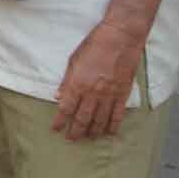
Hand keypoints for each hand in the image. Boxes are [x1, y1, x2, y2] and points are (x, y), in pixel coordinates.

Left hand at [51, 21, 143, 140]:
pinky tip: (109, 132)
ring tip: (88, 138)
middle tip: (71, 139)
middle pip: (83, 118)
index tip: (55, 129)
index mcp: (78, 83)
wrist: (120, 38)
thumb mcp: (73, 60)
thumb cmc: (93, 45)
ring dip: (93, 131)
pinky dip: (112, 125)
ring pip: (100, 120)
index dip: (60, 121)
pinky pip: (117, 115)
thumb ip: (66, 81)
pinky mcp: (123, 94)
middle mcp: (93, 93)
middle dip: (76, 131)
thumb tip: (58, 97)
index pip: (66, 109)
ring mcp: (109, 95)